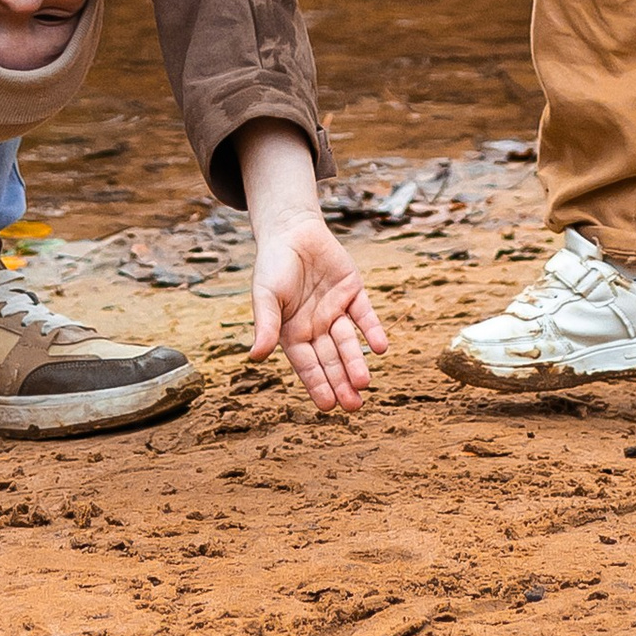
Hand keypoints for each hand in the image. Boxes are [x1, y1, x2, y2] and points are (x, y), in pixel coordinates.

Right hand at [250, 214, 387, 414]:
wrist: (291, 229)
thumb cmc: (273, 265)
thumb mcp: (266, 295)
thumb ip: (265, 325)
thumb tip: (255, 356)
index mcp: (293, 333)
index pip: (308, 366)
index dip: (317, 385)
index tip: (327, 406)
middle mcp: (317, 327)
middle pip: (331, 359)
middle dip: (341, 382)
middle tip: (353, 405)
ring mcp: (336, 310)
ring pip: (348, 342)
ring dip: (356, 361)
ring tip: (364, 383)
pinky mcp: (353, 292)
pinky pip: (364, 315)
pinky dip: (373, 330)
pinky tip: (381, 347)